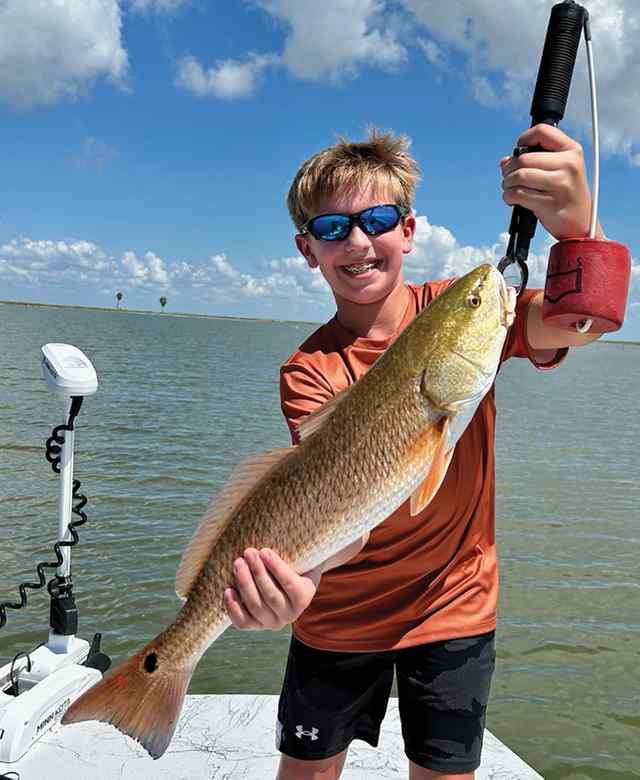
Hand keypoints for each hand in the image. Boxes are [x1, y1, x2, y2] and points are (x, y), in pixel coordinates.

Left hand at [224, 533, 368, 630]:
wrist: (284, 574)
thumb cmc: (296, 555)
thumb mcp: (308, 548)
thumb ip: (320, 537)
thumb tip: (343, 518)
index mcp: (306, 596)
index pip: (291, 585)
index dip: (277, 569)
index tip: (265, 550)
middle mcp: (290, 614)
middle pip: (271, 597)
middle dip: (257, 575)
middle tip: (247, 552)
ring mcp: (271, 622)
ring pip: (256, 608)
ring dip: (244, 585)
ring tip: (237, 563)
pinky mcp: (254, 625)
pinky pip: (242, 623)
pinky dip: (233, 609)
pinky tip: (227, 590)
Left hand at [500, 124, 600, 240]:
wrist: (581, 223)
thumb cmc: (566, 195)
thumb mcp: (561, 170)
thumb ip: (535, 160)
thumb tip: (505, 161)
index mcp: (572, 150)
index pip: (542, 131)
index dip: (524, 138)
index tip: (519, 151)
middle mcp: (569, 164)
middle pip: (524, 158)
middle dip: (509, 169)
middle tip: (509, 178)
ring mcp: (560, 184)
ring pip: (519, 175)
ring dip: (507, 183)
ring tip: (510, 188)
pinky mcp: (549, 202)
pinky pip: (518, 194)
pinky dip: (508, 196)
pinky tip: (512, 199)